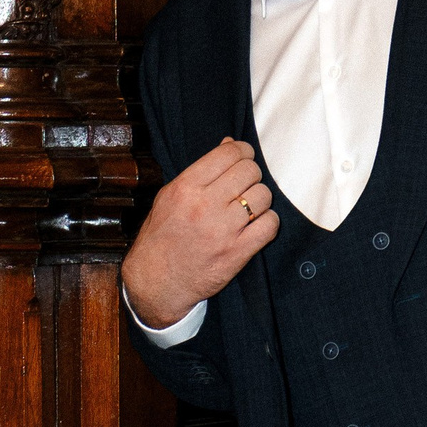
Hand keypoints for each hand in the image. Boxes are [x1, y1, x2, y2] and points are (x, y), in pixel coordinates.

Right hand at [122, 137, 278, 325]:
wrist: (156, 282)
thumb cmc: (162, 237)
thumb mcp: (170, 197)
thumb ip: (201, 171)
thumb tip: (229, 145)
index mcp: (185, 188)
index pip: (229, 154)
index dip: (243, 151)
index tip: (244, 157)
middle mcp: (205, 206)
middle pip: (249, 171)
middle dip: (251, 175)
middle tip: (244, 185)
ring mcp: (223, 230)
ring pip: (263, 196)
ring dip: (260, 199)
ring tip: (248, 208)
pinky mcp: (237, 252)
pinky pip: (270, 225)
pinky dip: (268, 222)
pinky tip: (256, 224)